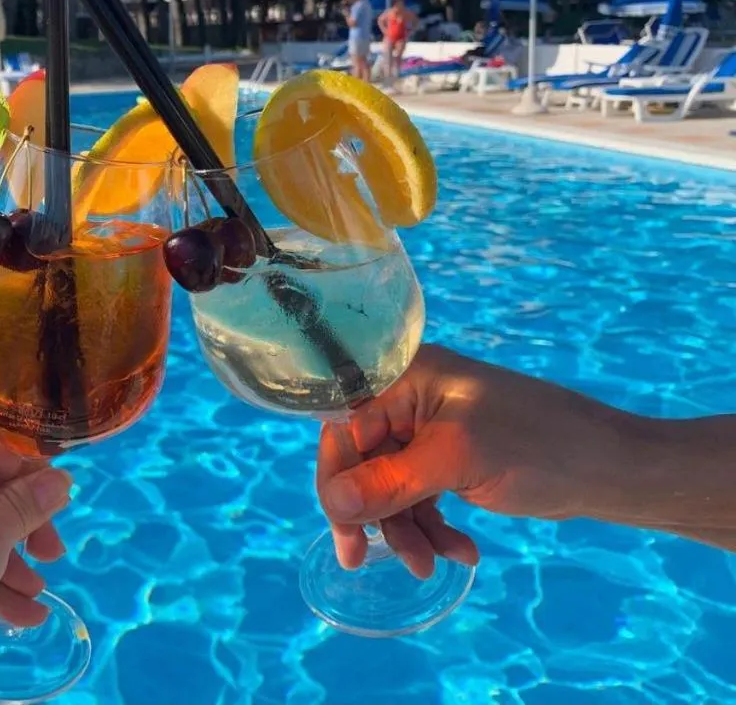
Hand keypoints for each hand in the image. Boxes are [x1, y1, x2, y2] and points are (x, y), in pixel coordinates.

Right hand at [317, 345, 640, 577]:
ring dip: (406, 529)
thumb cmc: (537, 445)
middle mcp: (409, 397)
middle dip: (372, 513)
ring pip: (388, 486)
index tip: (345, 532)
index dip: (336, 479)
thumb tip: (332, 504)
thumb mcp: (456, 461)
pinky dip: (432, 528)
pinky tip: (462, 552)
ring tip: (433, 565)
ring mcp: (428, 430)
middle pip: (361, 461)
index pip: (343, 427)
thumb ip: (389, 482)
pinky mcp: (448, 459)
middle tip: (363, 561)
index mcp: (404, 376)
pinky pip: (417, 496)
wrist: (610, 468)